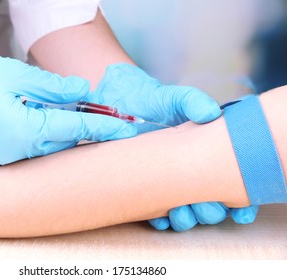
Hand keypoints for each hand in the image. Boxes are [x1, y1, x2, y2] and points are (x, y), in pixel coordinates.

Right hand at [0, 44, 135, 166]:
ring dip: (62, 130)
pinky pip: (31, 149)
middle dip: (84, 126)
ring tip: (68, 111)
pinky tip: (42, 119)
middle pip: (65, 141)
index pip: (77, 130)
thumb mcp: (18, 75)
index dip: (105, 127)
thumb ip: (56, 88)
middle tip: (101, 112)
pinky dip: (43, 135)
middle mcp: (18, 153)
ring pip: (49, 146)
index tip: (127, 129)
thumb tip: (85, 92)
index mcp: (25, 130)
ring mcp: (6, 159)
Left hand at [89, 63, 257, 230]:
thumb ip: (193, 101)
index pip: (226, 182)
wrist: (119, 105)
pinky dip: (161, 219)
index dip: (237, 201)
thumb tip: (210, 114)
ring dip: (186, 219)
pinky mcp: (144, 187)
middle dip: (210, 212)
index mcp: (203, 155)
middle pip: (208, 204)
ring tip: (181, 213)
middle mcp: (188, 172)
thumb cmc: (151, 101)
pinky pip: (156, 211)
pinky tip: (161, 217)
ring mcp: (166, 182)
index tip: (239, 210)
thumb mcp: (174, 99)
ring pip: (185, 212)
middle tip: (203, 207)